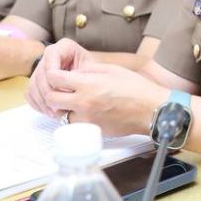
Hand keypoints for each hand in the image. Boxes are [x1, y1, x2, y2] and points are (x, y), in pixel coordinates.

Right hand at [26, 38, 97, 116]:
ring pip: (33, 86)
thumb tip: (68, 90)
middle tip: (58, 109)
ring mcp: (40, 65)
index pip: (52, 66)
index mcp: (64, 47)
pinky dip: (37, 104)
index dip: (56, 82)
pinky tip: (48, 112)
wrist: (88, 71)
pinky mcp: (35, 78)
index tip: (66, 95)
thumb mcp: (91, 70)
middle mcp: (49, 53)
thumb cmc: (93, 71)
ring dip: (42, 102)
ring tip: (54, 114)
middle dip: (48, 95)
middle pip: (40, 76)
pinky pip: (30, 93)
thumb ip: (81, 77)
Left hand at [39, 62, 168, 136]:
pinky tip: (81, 110)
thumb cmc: (135, 88)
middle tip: (57, 88)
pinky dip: (72, 117)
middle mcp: (83, 102)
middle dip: (50, 92)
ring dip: (60, 106)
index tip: (55, 73)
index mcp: (88, 84)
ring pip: (59, 114)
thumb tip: (72, 74)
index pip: (55, 78)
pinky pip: (73, 123)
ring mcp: (86, 119)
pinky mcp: (91, 130)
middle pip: (50, 99)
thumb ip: (88, 71)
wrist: (150, 110)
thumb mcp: (111, 70)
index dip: (52, 74)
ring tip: (69, 99)